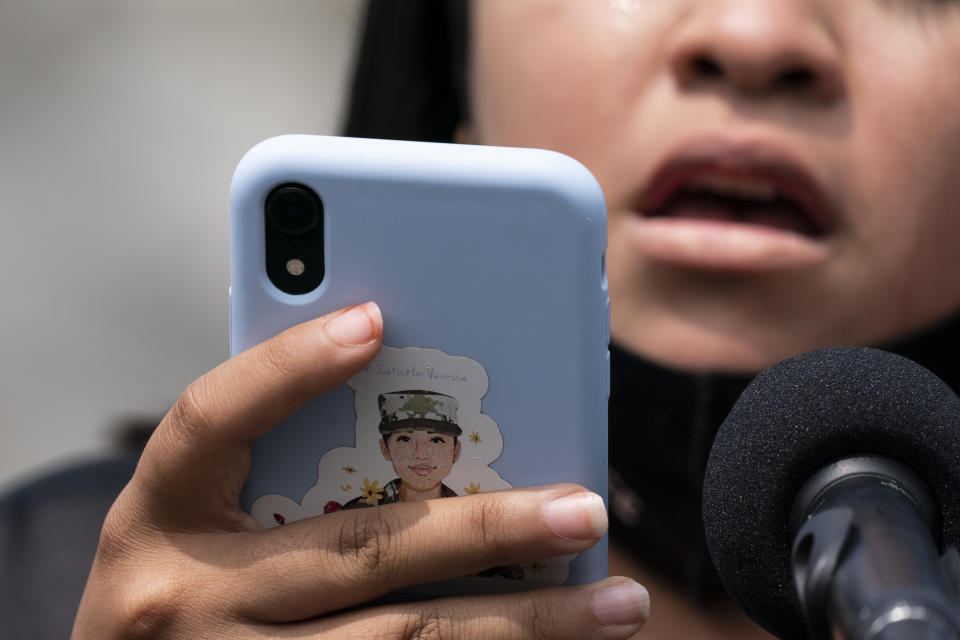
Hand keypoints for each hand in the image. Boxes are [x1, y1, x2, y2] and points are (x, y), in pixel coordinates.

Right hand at [72, 302, 647, 638]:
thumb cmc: (175, 587)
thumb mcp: (195, 517)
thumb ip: (276, 457)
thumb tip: (411, 393)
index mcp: (161, 515)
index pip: (212, 420)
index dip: (289, 367)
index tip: (375, 319)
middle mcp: (188, 598)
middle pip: (358, 550)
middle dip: (487, 528)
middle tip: (584, 507)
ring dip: (525, 624)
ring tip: (616, 602)